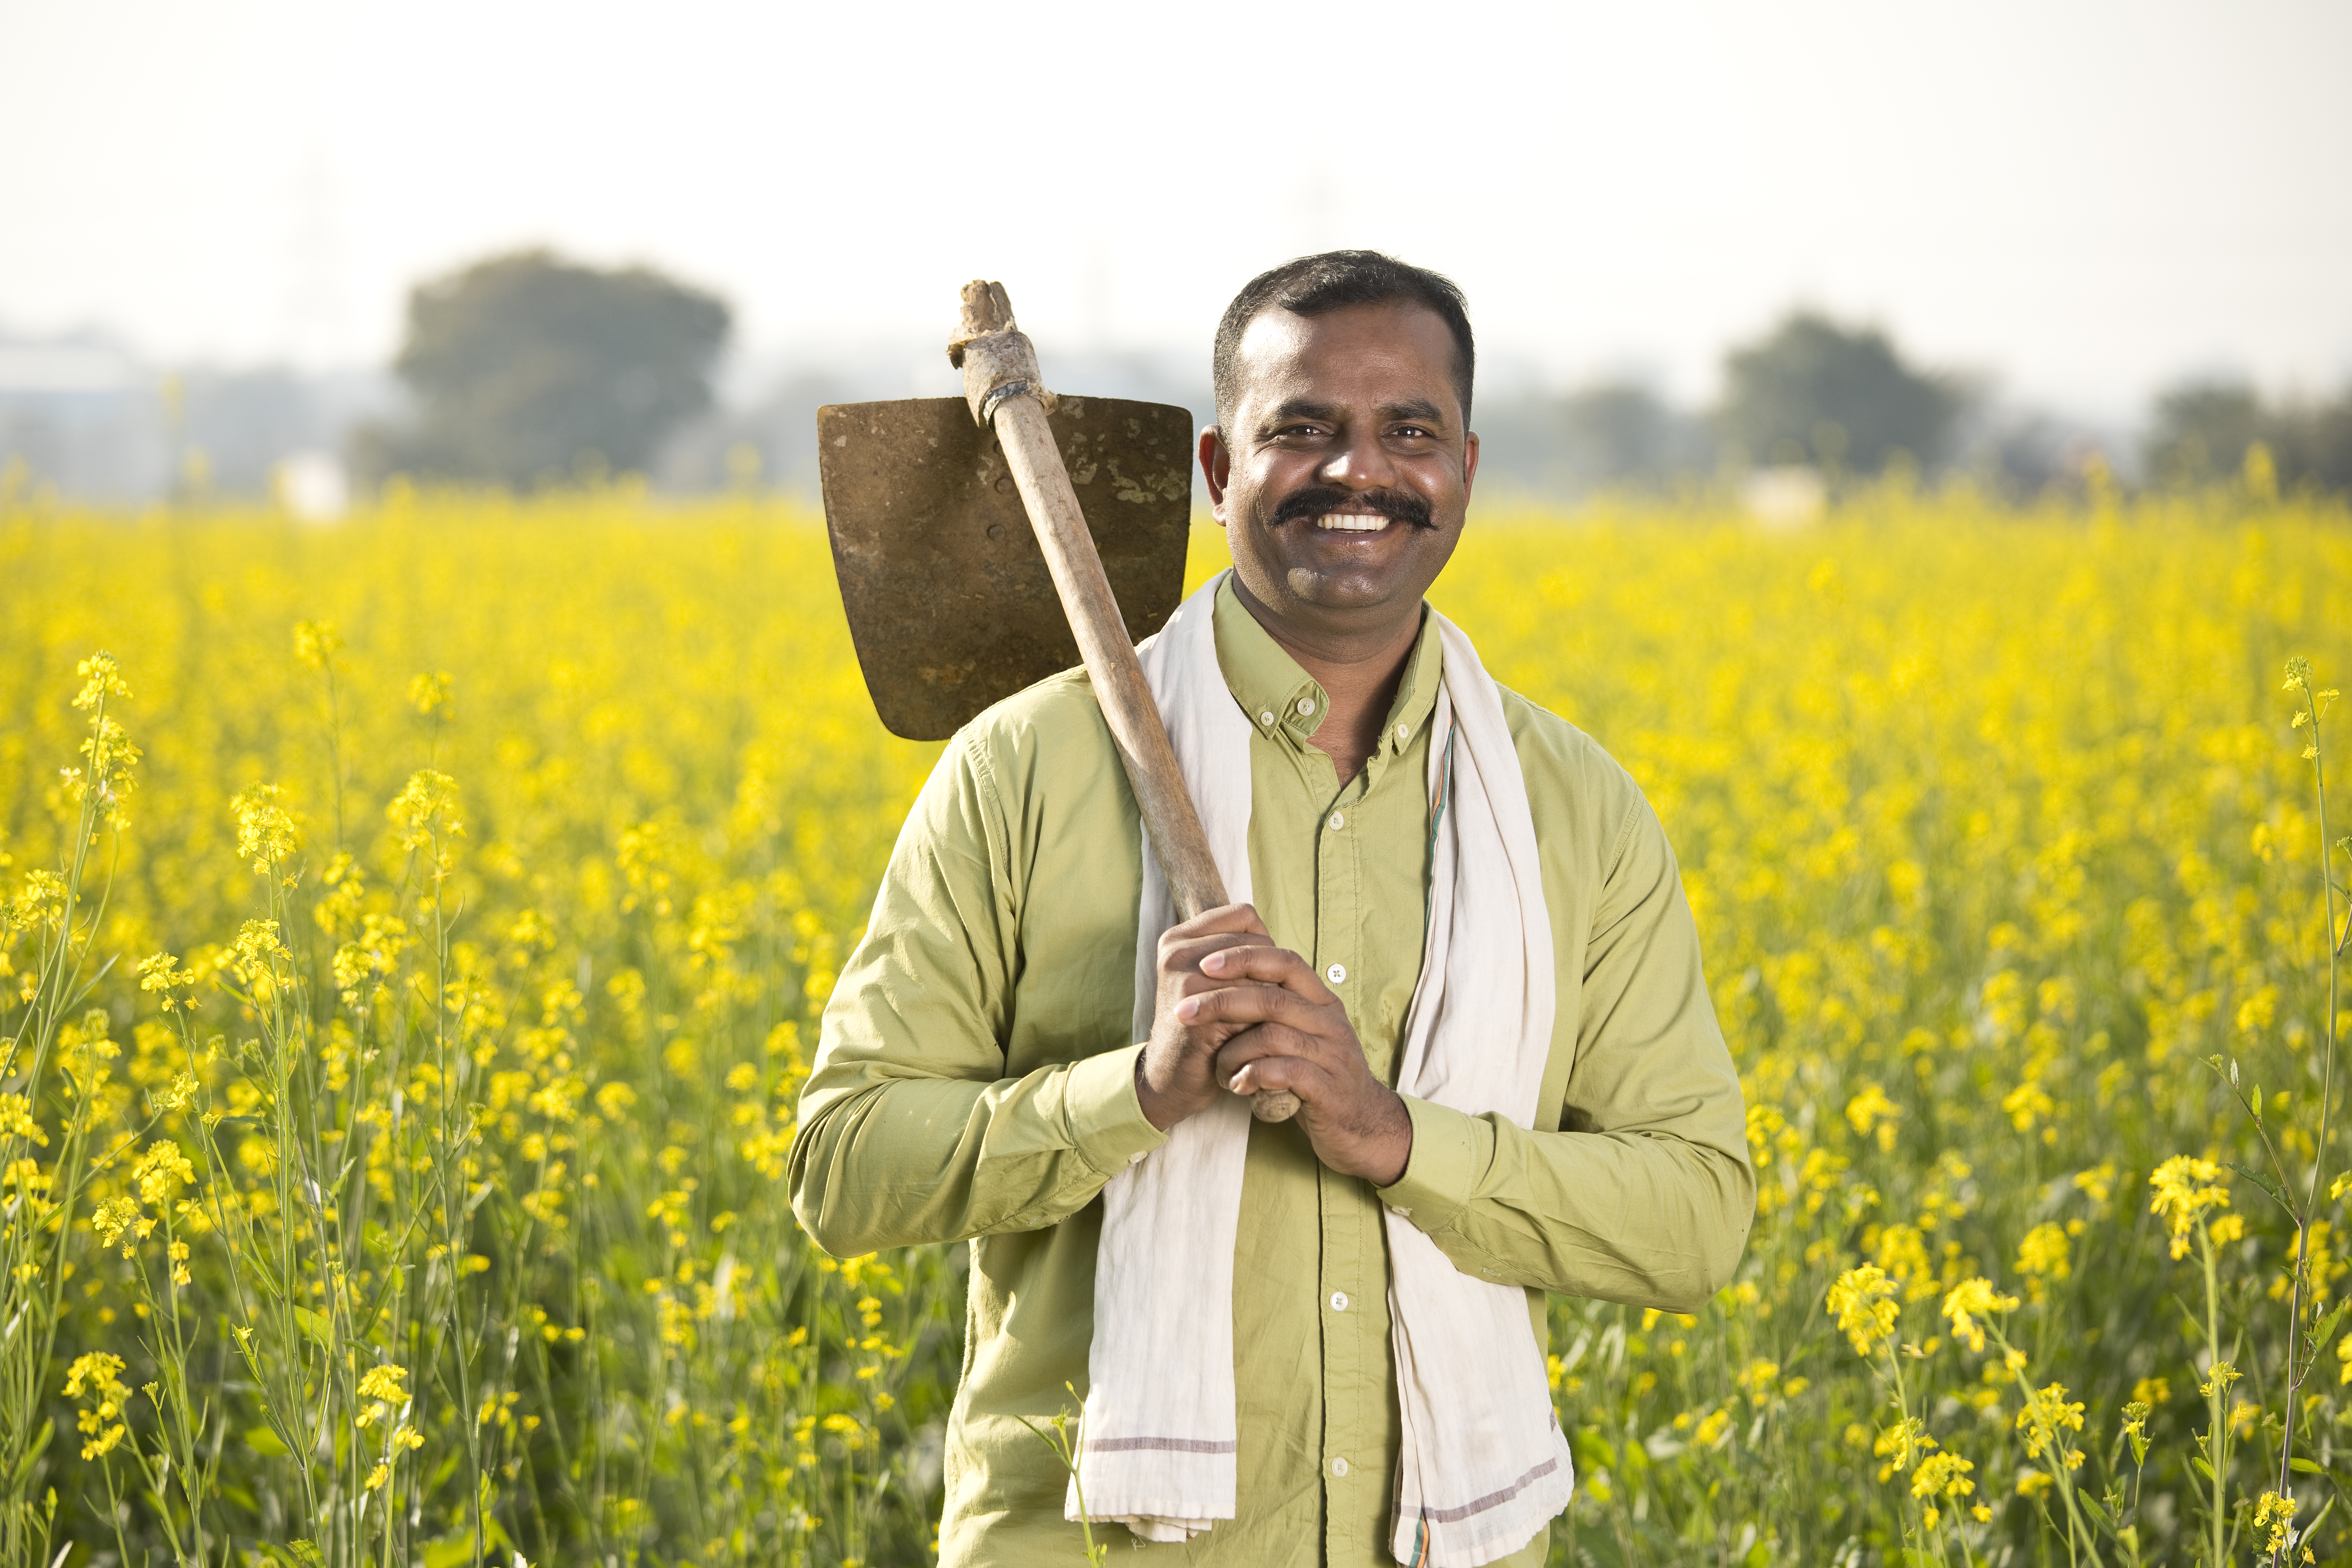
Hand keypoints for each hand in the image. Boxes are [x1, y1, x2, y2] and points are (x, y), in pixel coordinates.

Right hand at [1137, 902, 1279, 1131]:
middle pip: (1254, 944)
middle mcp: (1176, 953)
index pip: (1242, 915)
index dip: (1262, 942)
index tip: (1261, 972)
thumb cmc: (1203, 1025)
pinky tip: (1261, 1033)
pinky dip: (1264, 1019)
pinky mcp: (1198, 1012)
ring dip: (1272, 997)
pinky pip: (1253, 1003)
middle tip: (1270, 1001)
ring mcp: (1184, 981)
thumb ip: (1238, 954)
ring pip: (1257, 974)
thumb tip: (1278, 947)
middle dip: (1271, 972)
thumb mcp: (1213, 980)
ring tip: (1267, 1018)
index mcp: (1177, 938)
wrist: (1173, 1076)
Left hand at [1175, 943, 1413, 1185]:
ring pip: (1272, 1036)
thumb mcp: (1301, 1035)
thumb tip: (1225, 981)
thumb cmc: (1319, 1076)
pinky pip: (1285, 1072)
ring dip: (1233, 1051)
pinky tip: (1239, 1086)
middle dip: (1221, 1002)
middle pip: (1272, 997)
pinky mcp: (1329, 1090)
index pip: (1285, 961)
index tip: (1204, 964)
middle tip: (1184, 1012)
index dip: (1244, 958)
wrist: (1364, 1126)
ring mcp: (1333, 1055)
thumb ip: (1275, 1009)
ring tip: (1218, 1068)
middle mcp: (1330, 1022)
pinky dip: (1253, 1076)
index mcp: (1322, 1002)